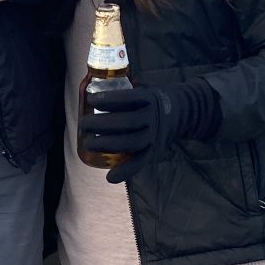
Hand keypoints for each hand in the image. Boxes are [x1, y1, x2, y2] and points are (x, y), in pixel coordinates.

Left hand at [79, 81, 219, 184]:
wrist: (180, 112)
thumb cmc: (149, 101)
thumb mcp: (142, 90)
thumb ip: (123, 92)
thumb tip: (91, 88)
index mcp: (149, 99)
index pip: (129, 98)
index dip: (109, 99)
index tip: (91, 100)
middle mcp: (153, 117)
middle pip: (128, 122)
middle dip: (102, 124)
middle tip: (83, 123)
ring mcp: (154, 135)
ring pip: (132, 142)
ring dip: (109, 144)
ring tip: (88, 143)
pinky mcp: (154, 151)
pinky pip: (140, 162)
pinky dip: (125, 171)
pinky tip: (110, 177)